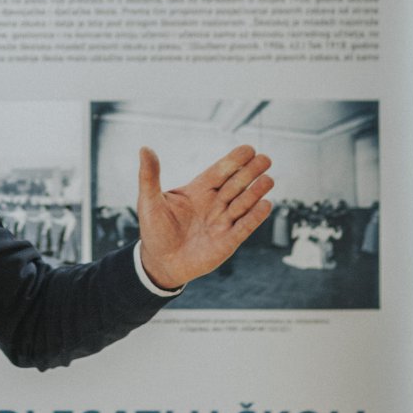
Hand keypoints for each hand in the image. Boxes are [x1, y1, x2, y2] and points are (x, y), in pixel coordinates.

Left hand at [136, 143, 272, 289]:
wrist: (160, 263)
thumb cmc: (154, 230)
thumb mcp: (149, 201)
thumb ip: (149, 176)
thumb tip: (144, 149)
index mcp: (198, 191)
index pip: (219, 172)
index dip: (233, 161)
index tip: (248, 149)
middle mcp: (214, 204)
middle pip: (235, 184)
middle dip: (250, 172)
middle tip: (265, 159)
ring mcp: (222, 222)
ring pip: (243, 204)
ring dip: (256, 192)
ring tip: (268, 179)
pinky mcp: (228, 241)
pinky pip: (244, 227)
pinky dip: (255, 217)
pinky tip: (265, 205)